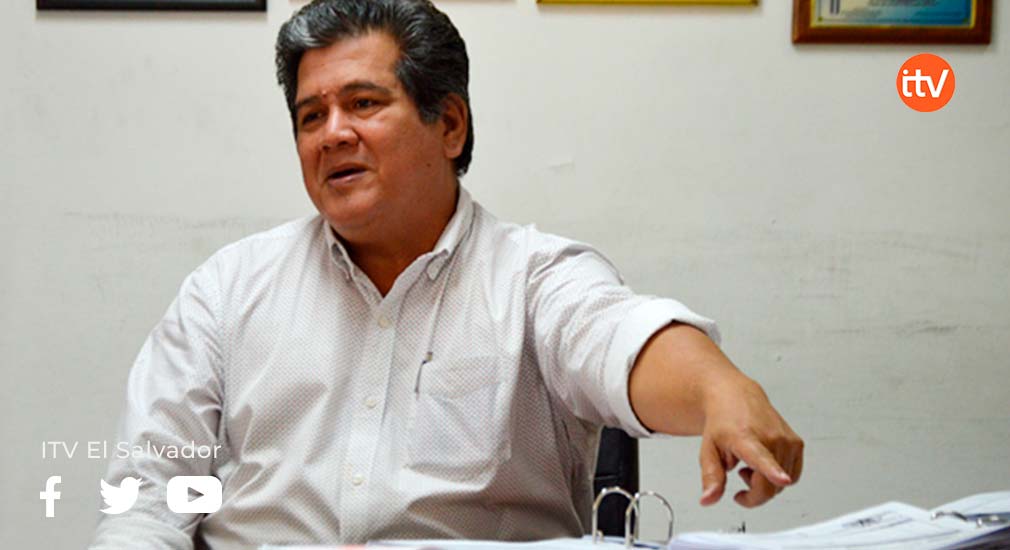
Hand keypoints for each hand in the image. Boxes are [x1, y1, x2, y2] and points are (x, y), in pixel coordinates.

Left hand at [697, 377, 803, 507]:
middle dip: (753, 493)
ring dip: (765, 484)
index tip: (782, 479)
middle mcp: (770, 436)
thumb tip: (708, 500)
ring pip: (782, 485)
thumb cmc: (722, 422)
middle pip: (770, 486)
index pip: (761, 458)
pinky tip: (765, 463)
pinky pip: (792, 477)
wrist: (735, 396)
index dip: (773, 472)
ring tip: (750, 464)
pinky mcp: (797, 443)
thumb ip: (711, 477)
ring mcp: (787, 440)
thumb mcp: (709, 450)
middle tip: (739, 475)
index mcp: (746, 438)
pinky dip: (778, 478)